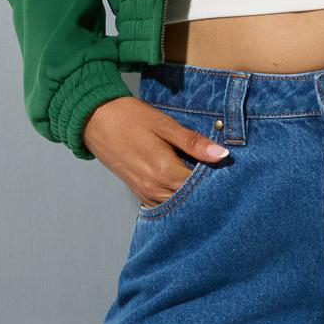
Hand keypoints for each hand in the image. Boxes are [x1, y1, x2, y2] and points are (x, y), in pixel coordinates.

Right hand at [82, 95, 231, 208]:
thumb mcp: (165, 125)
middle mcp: (154, 187)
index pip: (200, 187)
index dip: (217, 182)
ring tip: (204, 184)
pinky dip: (175, 199)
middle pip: (190, 200)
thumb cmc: (130, 118)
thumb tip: (223, 154)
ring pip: (176, 205)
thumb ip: (194, 143)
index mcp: (164, 170)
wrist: (94, 119)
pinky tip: (184, 187)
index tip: (230, 174)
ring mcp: (144, 192)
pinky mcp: (137, 191)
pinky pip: (162, 204)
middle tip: (222, 181)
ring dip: (190, 197)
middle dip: (206, 192)